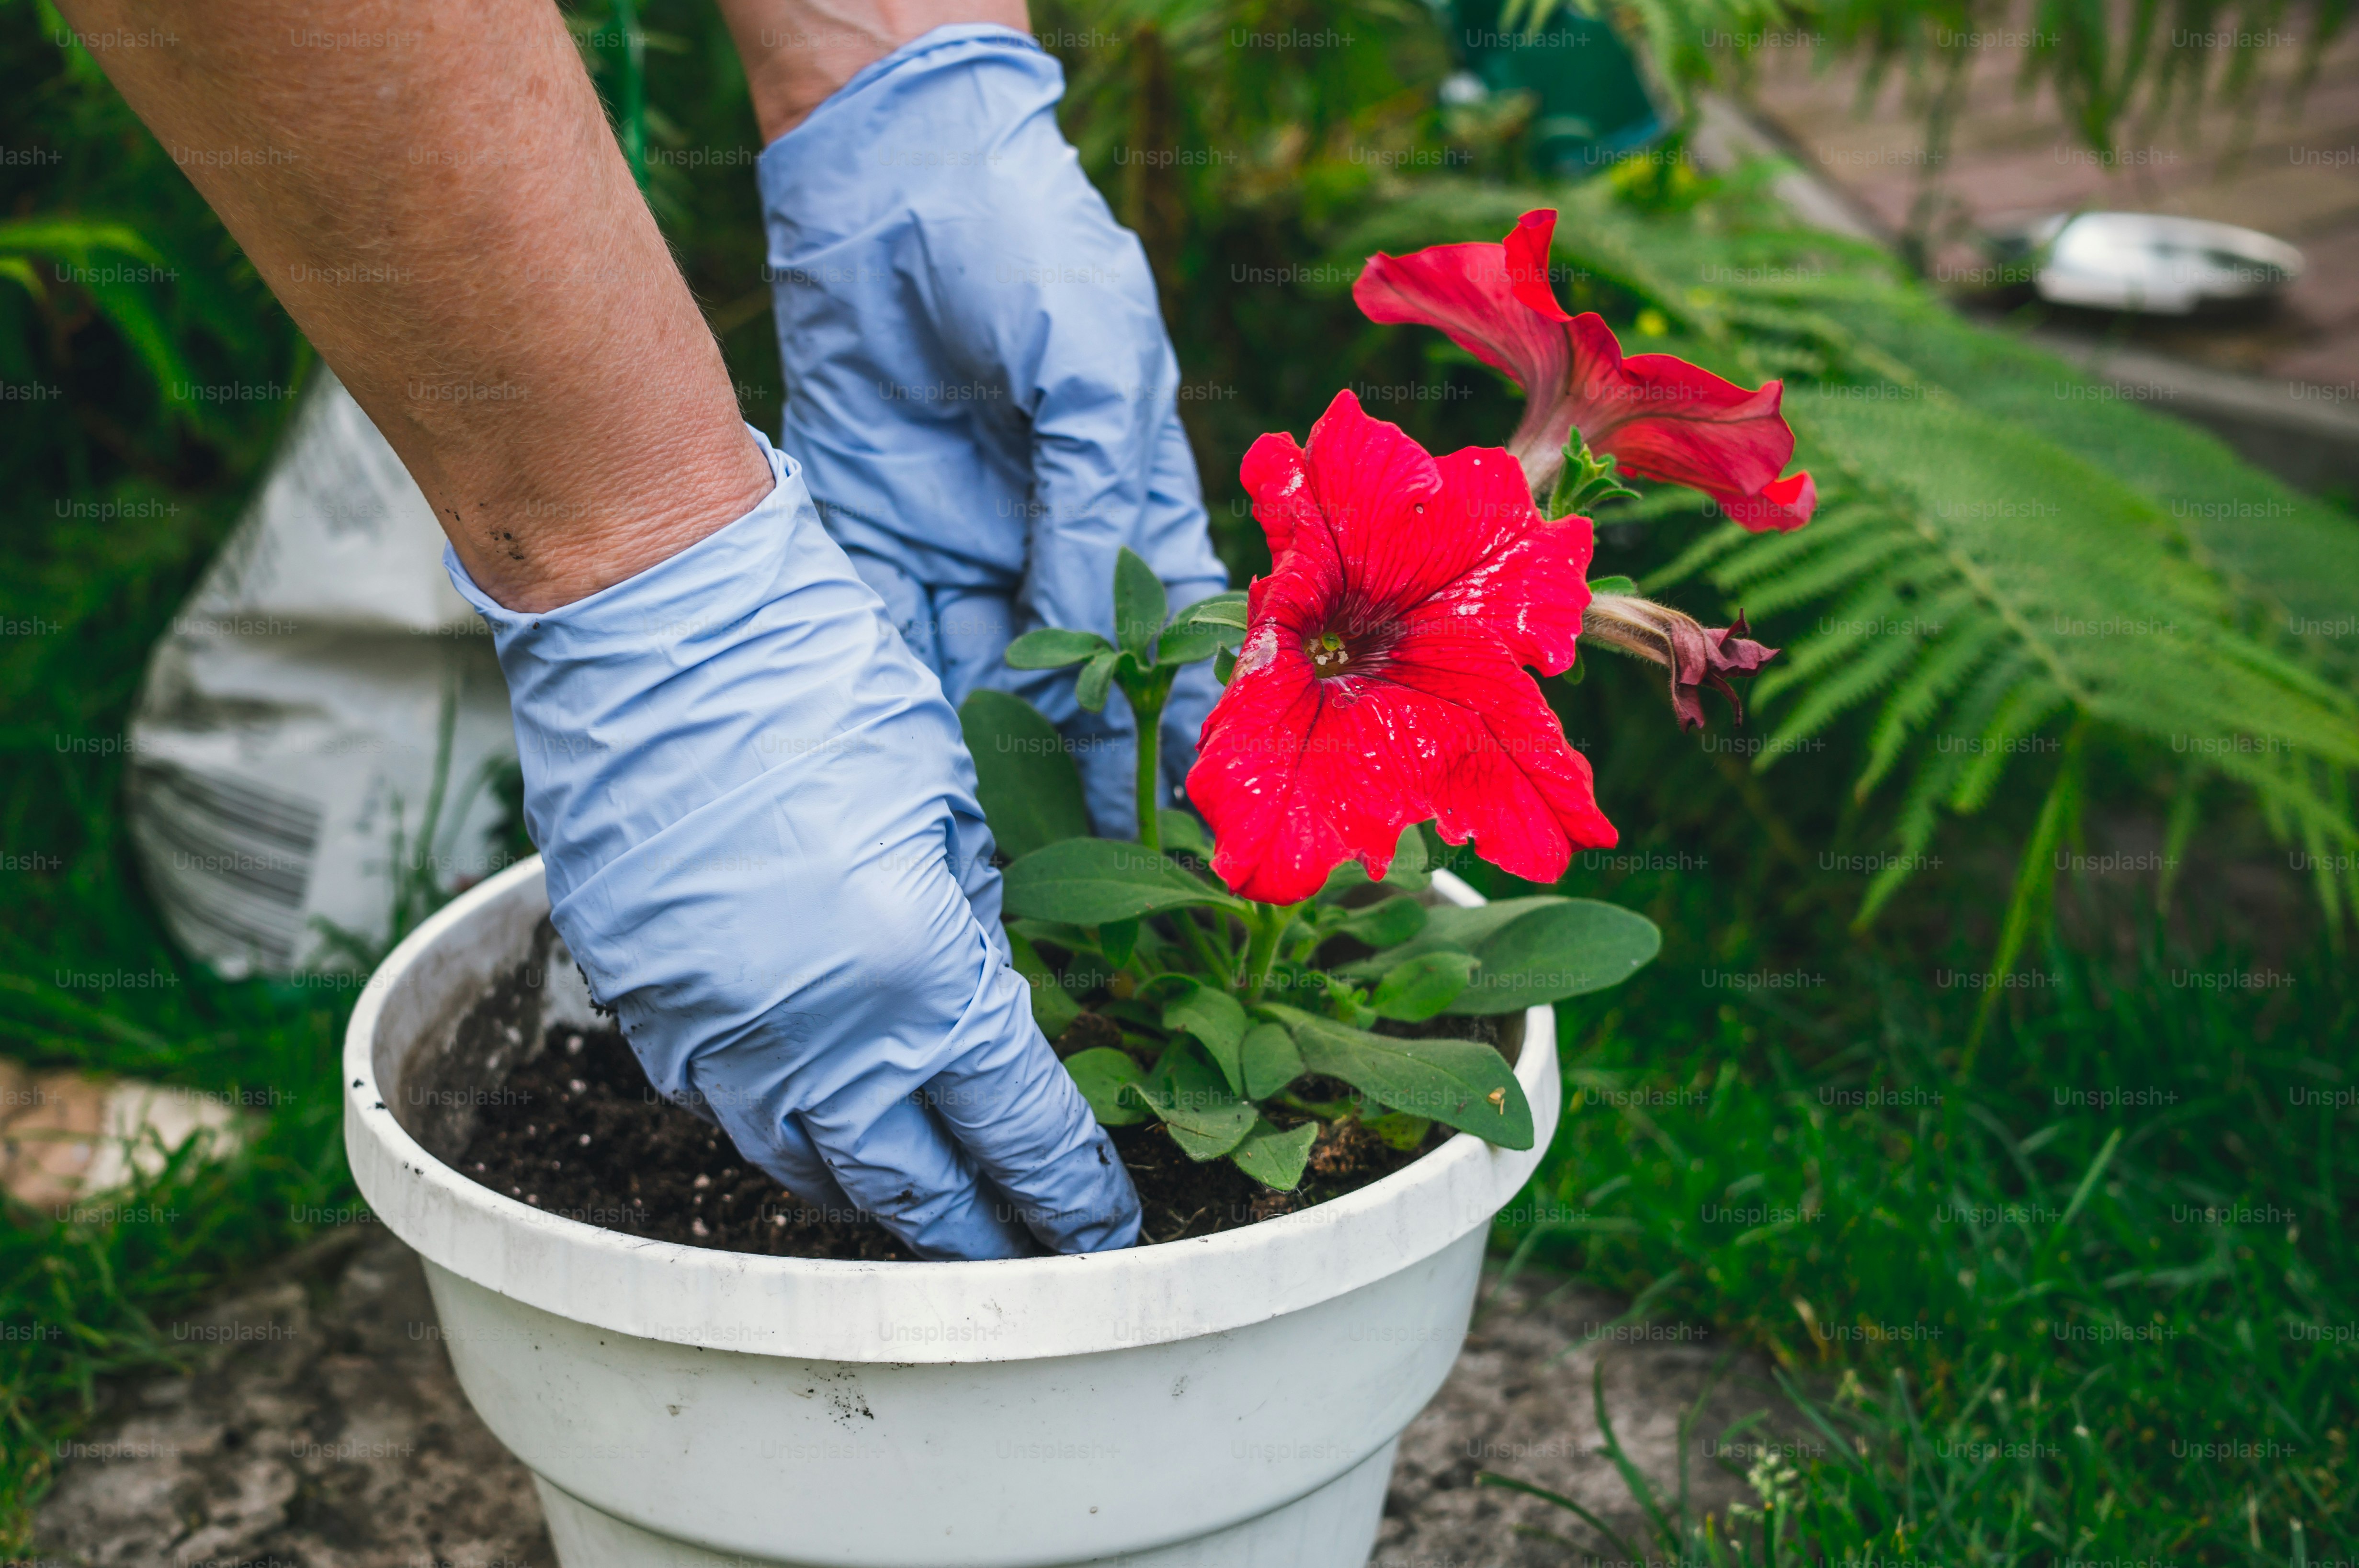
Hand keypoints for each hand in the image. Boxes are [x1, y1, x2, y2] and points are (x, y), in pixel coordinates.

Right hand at [447, 433, 1139, 1258]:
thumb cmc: (820, 682)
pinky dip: (781, 1127)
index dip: (1066, 1189)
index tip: (1102, 1227)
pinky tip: (816, 1122)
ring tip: (927, 1203)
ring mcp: (711, 1029)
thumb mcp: (948, 804)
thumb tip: (980, 1007)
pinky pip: (721, 1106)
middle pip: (908, 1182)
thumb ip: (968, 927)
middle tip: (1022, 1257)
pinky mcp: (641, 1005)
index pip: (1014, 1125)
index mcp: (913, 973)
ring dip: (873, 1192)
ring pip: (803, 1164)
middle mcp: (810, 1031)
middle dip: (975, 1231)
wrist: (655, 624)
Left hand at [753, 25, 1228, 835]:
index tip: (1193, 815)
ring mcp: (958, 541)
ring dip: (986, 764)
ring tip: (997, 862)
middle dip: (1078, 777)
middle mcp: (1044, 539)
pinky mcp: (872, 533)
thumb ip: (1090, 499)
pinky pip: (888, 640)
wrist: (887, 169)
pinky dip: (897, 711)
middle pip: (1072, 683)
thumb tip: (1093, 635)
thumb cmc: (1022, 242)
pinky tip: (910, 785)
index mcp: (1123, 499)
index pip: (1167, 637)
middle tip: (1088, 881)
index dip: (1180, 724)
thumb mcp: (1088, 364)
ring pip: (979, 680)